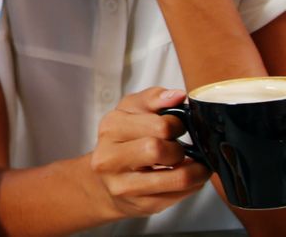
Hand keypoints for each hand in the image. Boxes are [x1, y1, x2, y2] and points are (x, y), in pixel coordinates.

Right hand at [89, 87, 210, 217]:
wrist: (105, 180)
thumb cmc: (122, 141)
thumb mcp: (130, 111)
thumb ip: (153, 98)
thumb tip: (177, 95)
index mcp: (110, 128)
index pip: (158, 124)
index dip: (177, 124)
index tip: (177, 127)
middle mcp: (109, 157)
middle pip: (159, 149)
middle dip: (180, 147)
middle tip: (181, 146)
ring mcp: (123, 185)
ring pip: (177, 177)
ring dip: (196, 169)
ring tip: (195, 163)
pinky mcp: (141, 205)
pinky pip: (180, 195)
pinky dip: (192, 184)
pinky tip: (185, 176)